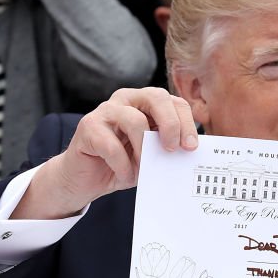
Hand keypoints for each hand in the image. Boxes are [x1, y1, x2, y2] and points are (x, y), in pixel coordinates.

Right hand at [13, 88, 197, 219]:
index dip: (186, 122)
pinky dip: (123, 165)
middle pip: (156, 97)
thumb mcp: (151, 156)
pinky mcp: (88, 127)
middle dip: (171, 124)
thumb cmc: (122, 163)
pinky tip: (125, 175)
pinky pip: (111, 145)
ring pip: (134, 120)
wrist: (87, 179)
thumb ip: (166, 148)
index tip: (190, 147)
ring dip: (144, 150)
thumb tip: (189, 152)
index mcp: (146, 103)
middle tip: (173, 149)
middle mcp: (126, 100)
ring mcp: (105, 111)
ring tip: (144, 168)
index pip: (173, 101)